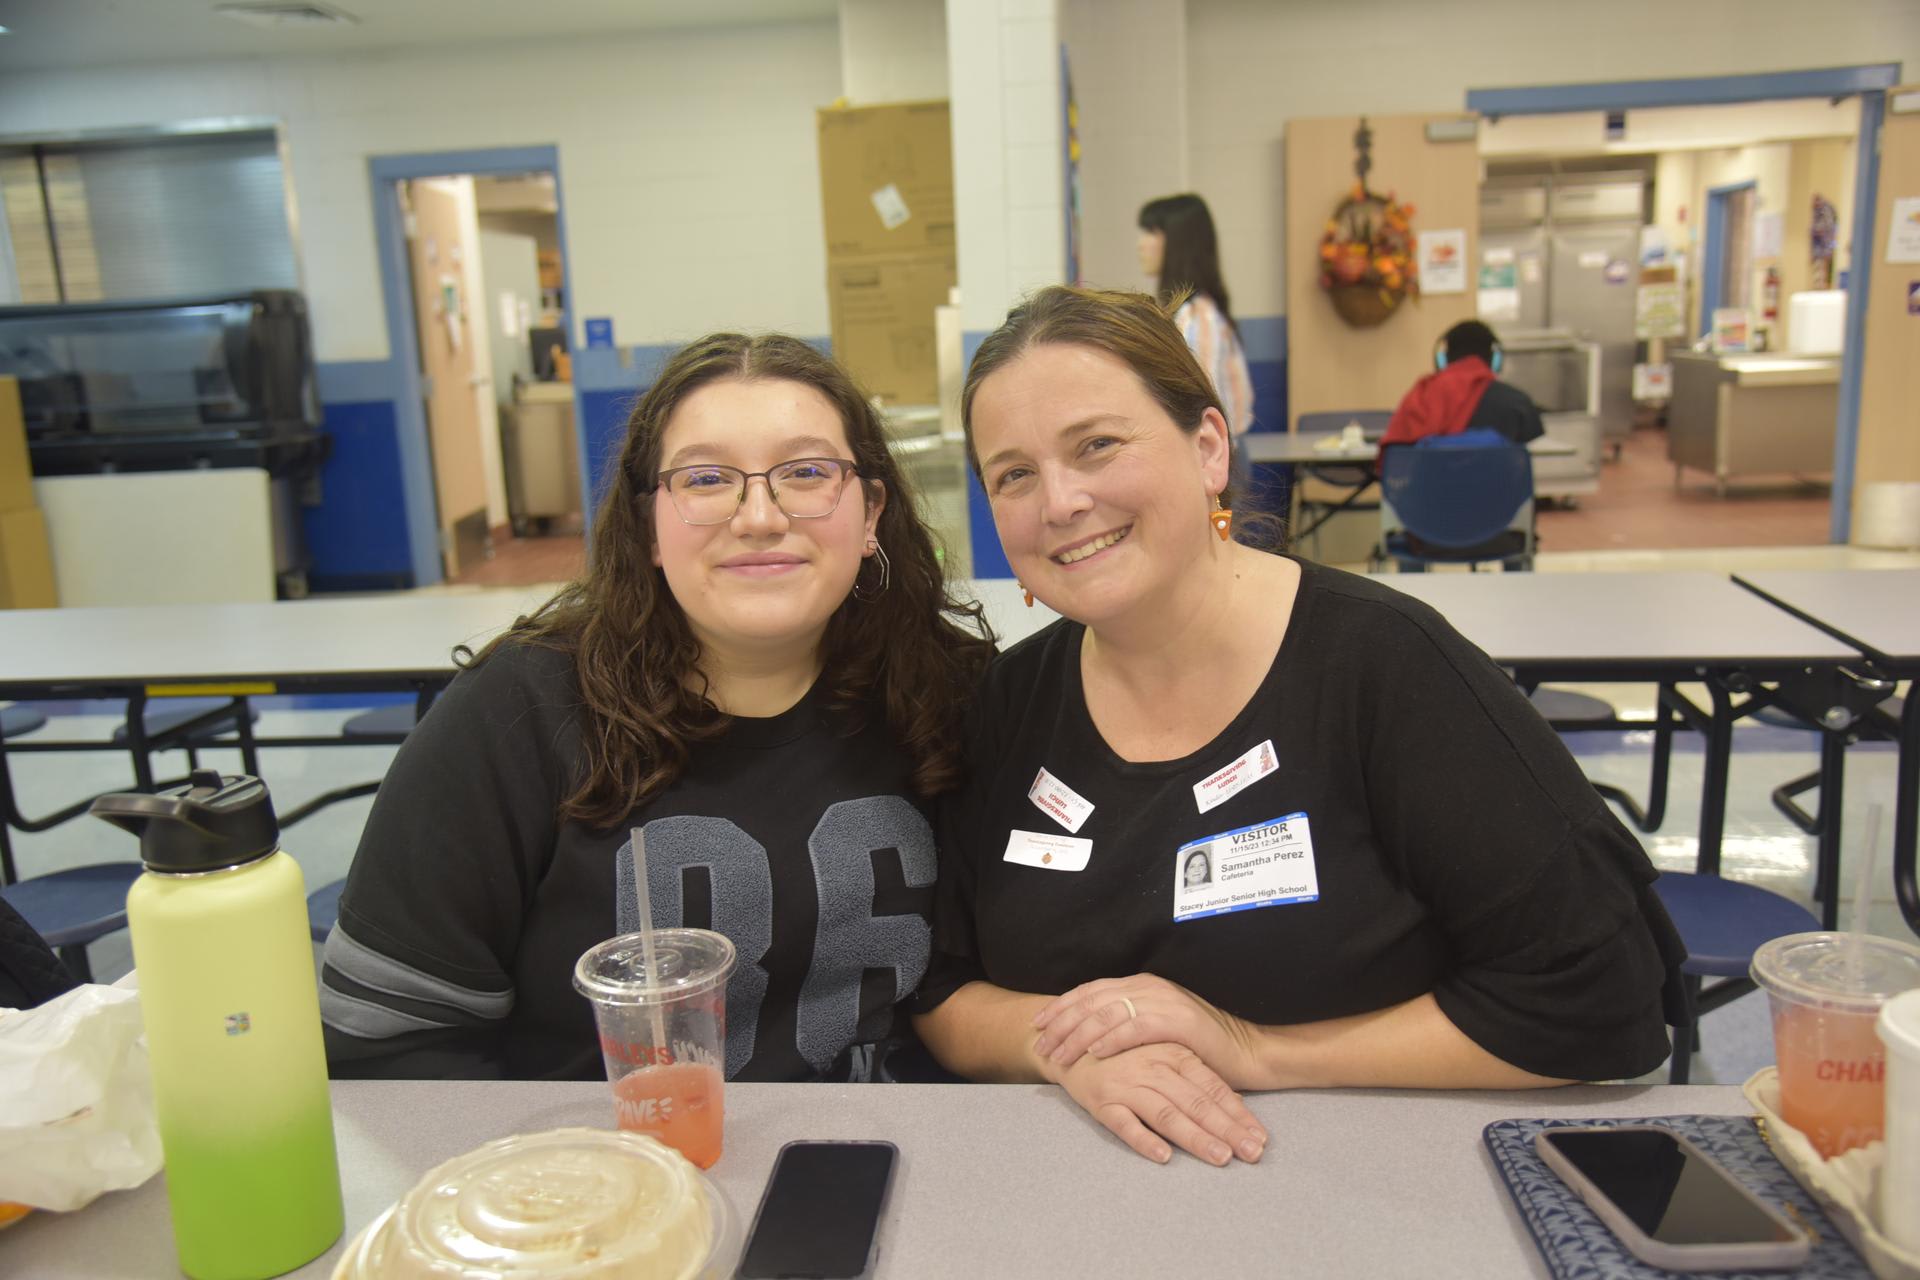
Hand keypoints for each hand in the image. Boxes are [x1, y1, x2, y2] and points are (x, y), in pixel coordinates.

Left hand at [1033, 974, 1264, 1087]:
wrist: (1244, 1050)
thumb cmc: (1198, 1045)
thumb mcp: (1157, 1026)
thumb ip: (1128, 1021)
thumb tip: (1088, 1032)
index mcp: (1141, 984)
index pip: (1091, 991)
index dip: (1061, 1006)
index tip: (1038, 1024)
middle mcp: (1148, 987)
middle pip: (1091, 1000)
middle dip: (1061, 1023)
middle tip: (1040, 1044)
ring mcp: (1163, 1001)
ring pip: (1107, 1013)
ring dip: (1078, 1035)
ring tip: (1059, 1055)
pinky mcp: (1177, 1020)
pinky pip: (1134, 1027)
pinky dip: (1110, 1040)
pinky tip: (1094, 1053)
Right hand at [1050, 1042, 1267, 1165]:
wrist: (1070, 1041)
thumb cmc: (1125, 1052)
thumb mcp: (1164, 1055)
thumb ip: (1196, 1078)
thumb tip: (1238, 1105)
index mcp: (1173, 1053)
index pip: (1212, 1087)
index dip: (1238, 1114)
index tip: (1259, 1138)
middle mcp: (1153, 1067)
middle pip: (1196, 1103)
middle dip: (1227, 1130)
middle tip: (1251, 1153)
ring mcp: (1127, 1084)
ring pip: (1167, 1114)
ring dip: (1195, 1137)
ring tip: (1220, 1157)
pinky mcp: (1102, 1101)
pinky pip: (1124, 1123)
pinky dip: (1144, 1139)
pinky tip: (1163, 1156)